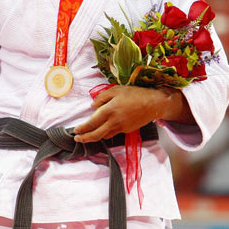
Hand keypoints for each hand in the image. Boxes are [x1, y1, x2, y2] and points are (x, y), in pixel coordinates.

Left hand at [74, 84, 189, 142]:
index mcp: (109, 110)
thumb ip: (102, 97)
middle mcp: (114, 121)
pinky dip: (106, 133)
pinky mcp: (127, 130)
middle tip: (77, 139)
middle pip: (96, 135)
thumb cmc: (135, 94)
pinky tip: (102, 130)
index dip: (82, 128)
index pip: (92, 122)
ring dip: (94, 137)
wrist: (153, 104)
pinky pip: (113, 133)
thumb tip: (92, 105)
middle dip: (84, 138)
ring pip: (104, 136)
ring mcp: (121, 127)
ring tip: (87, 137)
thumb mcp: (116, 90)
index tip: (75, 130)